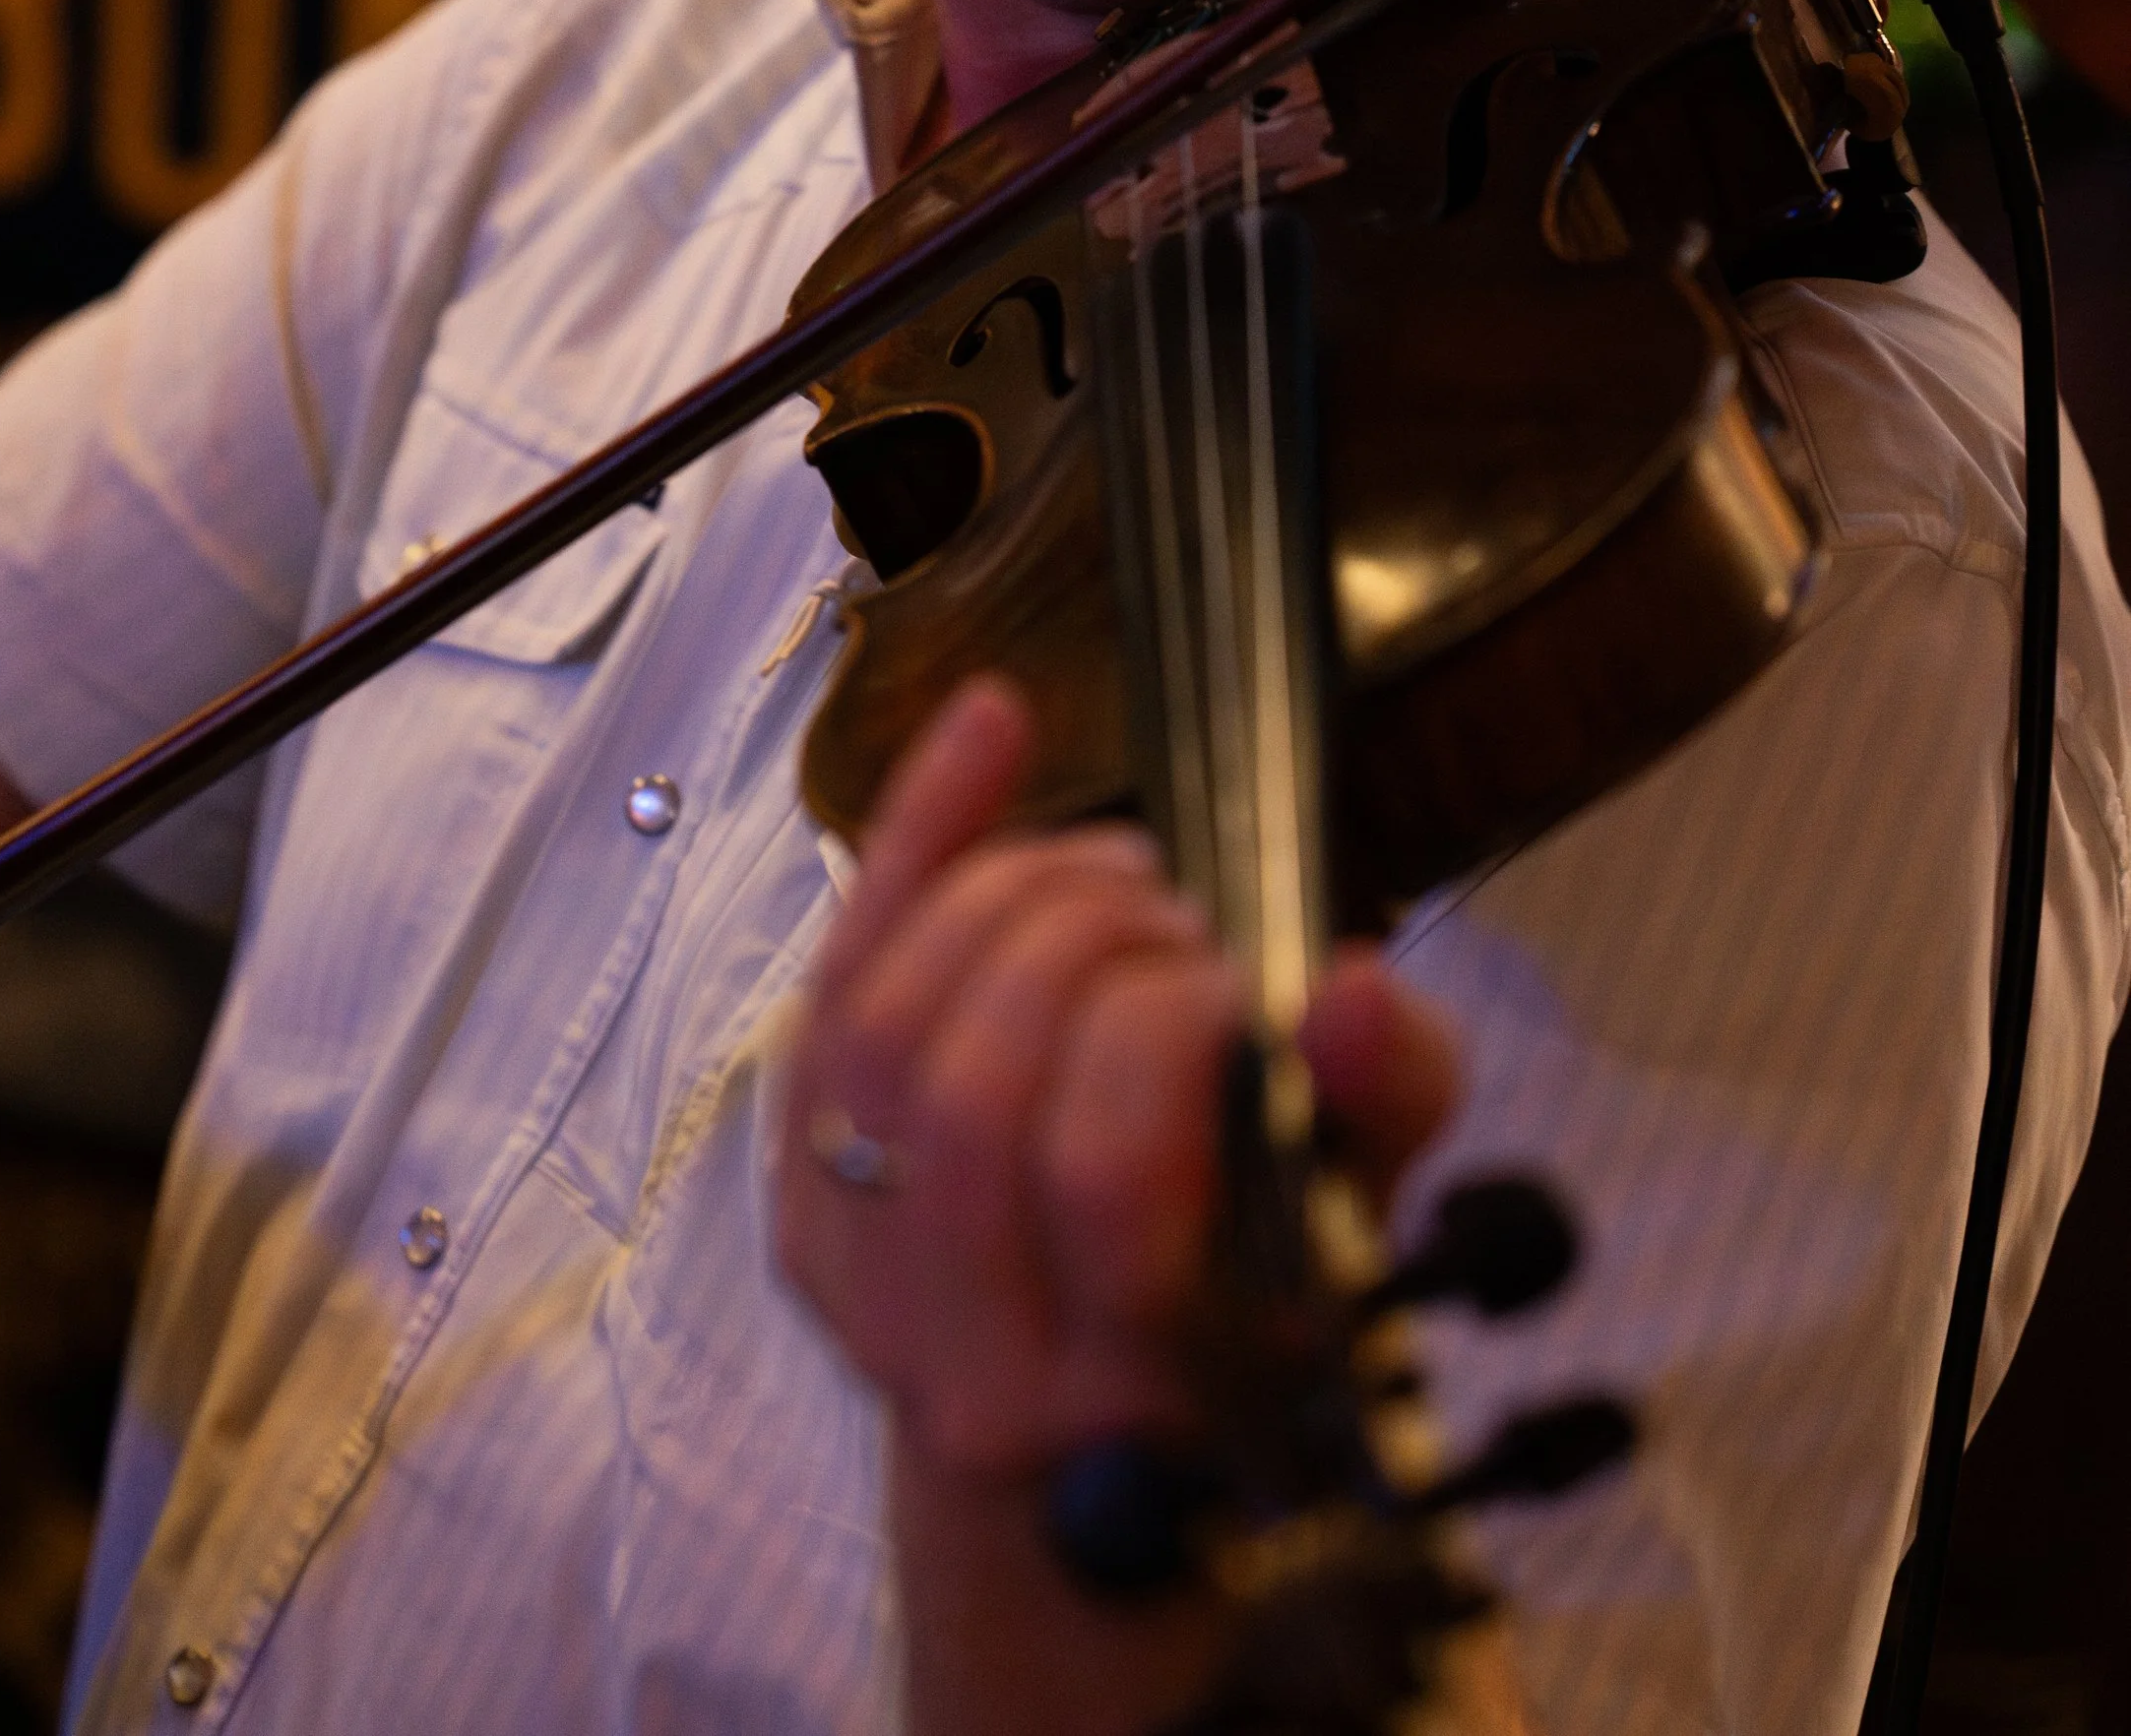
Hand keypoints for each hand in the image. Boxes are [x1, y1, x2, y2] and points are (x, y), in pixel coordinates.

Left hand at [777, 674, 1459, 1479]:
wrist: (1102, 1449)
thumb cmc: (1262, 1308)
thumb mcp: (1365, 1220)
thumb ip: (1385, 1103)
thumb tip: (1349, 990)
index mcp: (1138, 1388)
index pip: (1101, 1167)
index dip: (1167, 1025)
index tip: (1240, 983)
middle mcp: (976, 1365)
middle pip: (970, 1085)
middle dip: (1078, 940)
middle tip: (1173, 911)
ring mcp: (864, 1297)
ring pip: (878, 1029)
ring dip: (998, 893)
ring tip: (1109, 872)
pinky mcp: (800, 1217)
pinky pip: (827, 994)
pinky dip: (907, 848)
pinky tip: (994, 737)